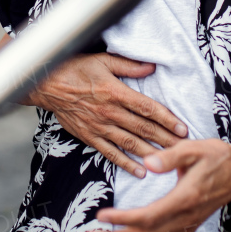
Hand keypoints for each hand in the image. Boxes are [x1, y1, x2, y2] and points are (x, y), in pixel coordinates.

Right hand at [26, 53, 187, 177]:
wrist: (47, 84)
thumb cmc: (75, 69)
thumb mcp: (103, 60)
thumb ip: (128, 65)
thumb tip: (151, 66)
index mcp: (115, 92)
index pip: (147, 108)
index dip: (167, 119)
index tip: (182, 128)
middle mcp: (110, 112)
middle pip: (143, 128)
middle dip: (166, 139)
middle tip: (184, 148)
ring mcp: (100, 127)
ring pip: (131, 143)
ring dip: (151, 153)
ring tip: (169, 161)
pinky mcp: (90, 137)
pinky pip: (111, 153)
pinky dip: (126, 163)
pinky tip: (140, 171)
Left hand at [84, 138, 230, 231]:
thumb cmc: (219, 158)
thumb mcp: (196, 148)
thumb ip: (172, 156)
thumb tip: (148, 163)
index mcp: (184, 199)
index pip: (148, 217)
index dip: (122, 220)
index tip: (101, 216)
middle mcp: (184, 218)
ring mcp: (185, 226)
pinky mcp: (185, 227)